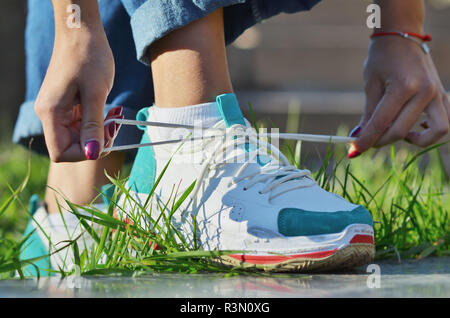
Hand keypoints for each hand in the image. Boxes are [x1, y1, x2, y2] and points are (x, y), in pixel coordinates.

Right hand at [35, 26, 116, 161]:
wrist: (82, 30)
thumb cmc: (89, 57)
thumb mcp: (96, 94)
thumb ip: (94, 126)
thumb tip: (93, 154)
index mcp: (51, 114)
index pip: (61, 153)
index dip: (84, 153)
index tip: (106, 138)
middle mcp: (50, 114)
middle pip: (71, 146)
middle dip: (96, 141)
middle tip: (116, 125)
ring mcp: (58, 110)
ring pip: (79, 136)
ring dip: (100, 131)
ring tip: (115, 115)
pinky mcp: (68, 105)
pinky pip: (82, 124)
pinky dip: (98, 122)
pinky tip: (110, 111)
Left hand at [349, 36, 449, 157]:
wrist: (402, 34)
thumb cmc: (382, 56)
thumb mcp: (371, 84)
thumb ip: (368, 113)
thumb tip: (359, 137)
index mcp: (404, 86)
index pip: (381, 122)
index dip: (366, 139)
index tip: (354, 150)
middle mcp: (425, 92)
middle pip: (402, 131)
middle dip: (381, 141)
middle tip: (368, 141)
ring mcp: (437, 93)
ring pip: (437, 130)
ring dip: (415, 140)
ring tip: (396, 133)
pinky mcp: (442, 94)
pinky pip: (445, 120)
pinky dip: (431, 130)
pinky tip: (413, 127)